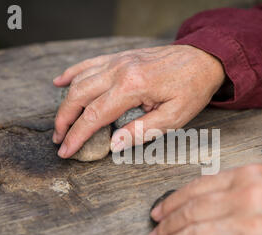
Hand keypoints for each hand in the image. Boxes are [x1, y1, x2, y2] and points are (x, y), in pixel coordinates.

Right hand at [52, 45, 224, 157]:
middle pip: (79, 96)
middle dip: (64, 120)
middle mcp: (120, 70)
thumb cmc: (192, 89)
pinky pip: (89, 64)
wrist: (203, 59)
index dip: (77, 135)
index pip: (95, 115)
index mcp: (132, 87)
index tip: (66, 151)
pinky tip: (60, 82)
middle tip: (59, 140)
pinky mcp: (120, 58)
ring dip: (66, 102)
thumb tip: (114, 144)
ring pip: (80, 80)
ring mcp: (118, 61)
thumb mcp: (175, 117)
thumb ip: (143, 131)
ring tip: (60, 122)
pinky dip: (72, 74)